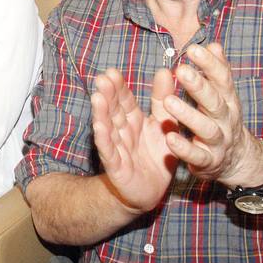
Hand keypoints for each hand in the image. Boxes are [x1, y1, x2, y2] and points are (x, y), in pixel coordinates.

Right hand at [91, 67, 178, 212]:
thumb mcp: (165, 124)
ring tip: (97, 98)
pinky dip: (104, 139)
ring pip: (108, 128)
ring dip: (102, 114)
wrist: (154, 191)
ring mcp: (117, 149)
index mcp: (134, 120)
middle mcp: (122, 132)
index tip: (112, 72)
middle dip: (108, 95)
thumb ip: (163, 100)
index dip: (119, 87)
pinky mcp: (117, 167)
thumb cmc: (157, 156)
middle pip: (113, 111)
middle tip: (103, 79)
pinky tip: (99, 127)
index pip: (124, 100)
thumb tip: (164, 71)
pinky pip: (110, 152)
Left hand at [162, 43, 262, 187]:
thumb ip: (216, 72)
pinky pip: (197, 156)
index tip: (193, 49)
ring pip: (206, 128)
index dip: (210, 64)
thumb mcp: (221, 96)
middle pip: (215, 101)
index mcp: (227, 101)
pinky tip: (170, 139)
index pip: (222, 79)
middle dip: (199, 85)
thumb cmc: (221, 120)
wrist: (237, 161)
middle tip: (181, 69)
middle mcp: (226, 120)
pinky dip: (184, 149)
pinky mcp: (209, 162)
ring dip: (188, 115)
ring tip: (170, 101)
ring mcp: (219, 142)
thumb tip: (214, 45)